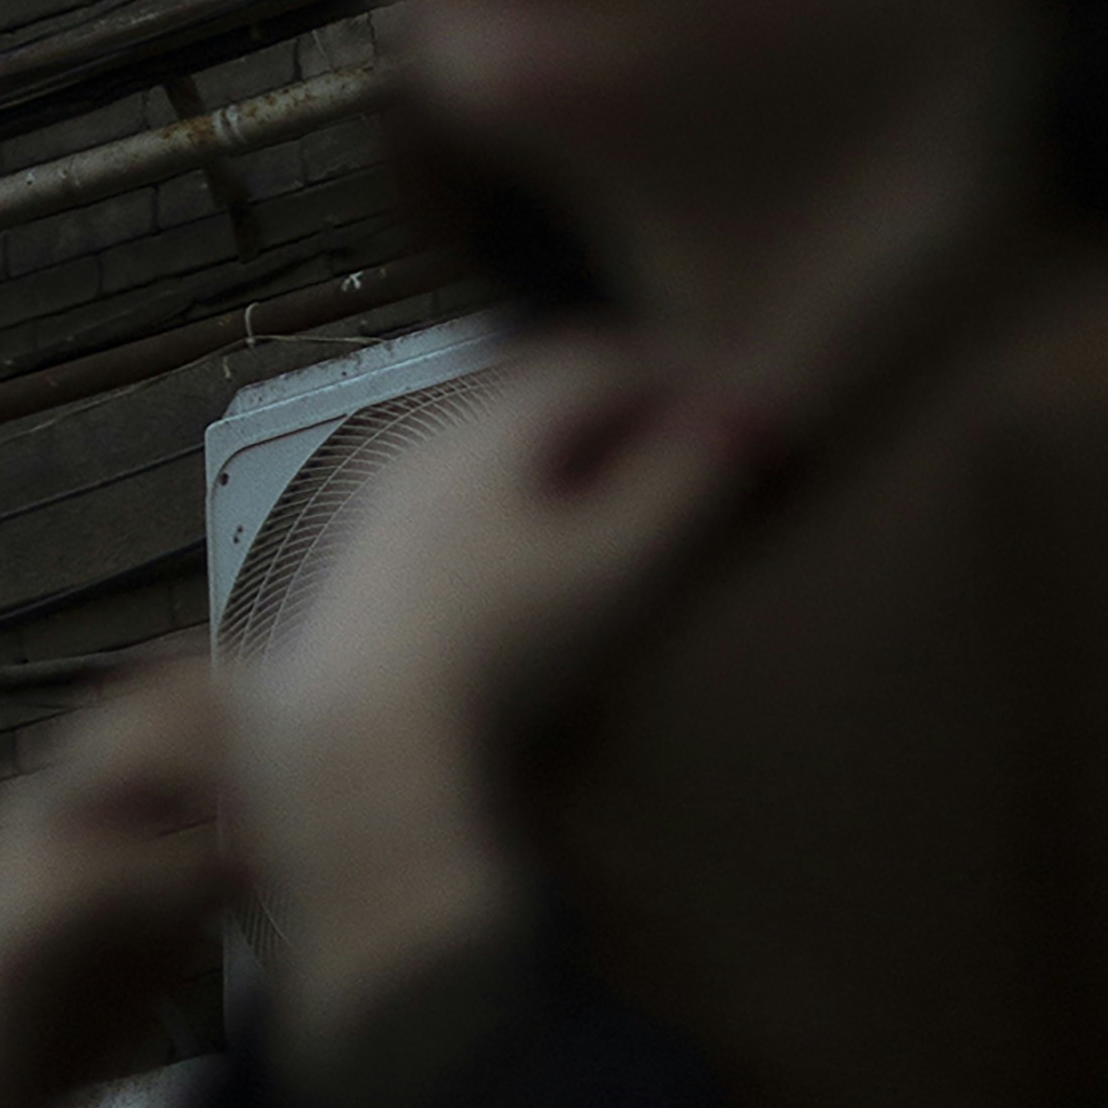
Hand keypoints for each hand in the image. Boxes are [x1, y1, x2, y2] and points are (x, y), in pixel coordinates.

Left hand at [228, 335, 780, 1047]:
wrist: (353, 747)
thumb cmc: (491, 660)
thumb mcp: (611, 572)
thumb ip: (683, 488)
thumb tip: (753, 411)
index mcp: (491, 425)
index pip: (606, 360)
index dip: (685, 372)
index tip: (745, 404)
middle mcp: (430, 436)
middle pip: (546, 386)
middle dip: (629, 400)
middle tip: (698, 437)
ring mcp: (389, 494)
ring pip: (499, 434)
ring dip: (572, 445)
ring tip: (634, 493)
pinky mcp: (367, 554)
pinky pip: (463, 485)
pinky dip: (524, 487)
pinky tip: (544, 550)